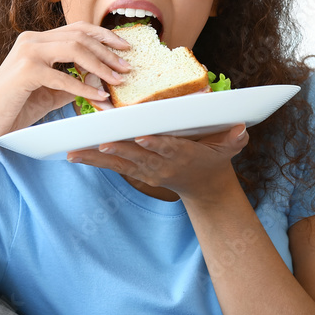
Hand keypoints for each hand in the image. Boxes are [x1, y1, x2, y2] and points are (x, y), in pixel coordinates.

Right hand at [0, 22, 131, 143]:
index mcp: (37, 39)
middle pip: (81, 36)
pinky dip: (84, 88)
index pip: (77, 29)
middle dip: (109, 51)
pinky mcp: (25, 72)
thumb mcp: (52, 91)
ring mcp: (28, 53)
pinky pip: (64, 77)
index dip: (104, 36)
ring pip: (75, 49)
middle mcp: (32, 40)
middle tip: (128, 66)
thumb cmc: (17, 106)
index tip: (125, 47)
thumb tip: (102, 82)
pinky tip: (99, 98)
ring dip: (101, 65)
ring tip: (118, 80)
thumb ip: (74, 82)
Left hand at [67, 123, 249, 203]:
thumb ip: (234, 138)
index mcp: (182, 154)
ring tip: (75, 151)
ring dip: (97, 155)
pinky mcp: (136, 171)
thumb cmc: (215, 157)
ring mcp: (146, 170)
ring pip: (119, 161)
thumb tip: (241, 128)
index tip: (142, 136)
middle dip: (119, 147)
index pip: (168, 147)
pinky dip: (93, 159)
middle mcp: (161, 164)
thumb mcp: (229, 147)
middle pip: (137, 154)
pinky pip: (112, 165)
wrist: (205, 186)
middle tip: (101, 141)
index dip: (156, 143)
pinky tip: (73, 154)